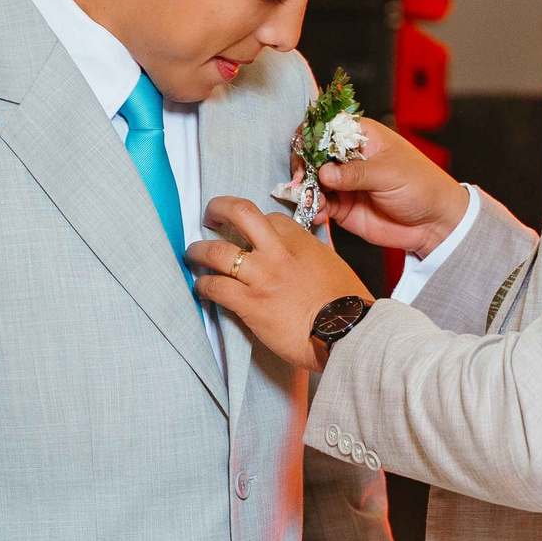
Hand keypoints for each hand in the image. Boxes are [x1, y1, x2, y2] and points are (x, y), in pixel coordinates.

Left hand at [189, 198, 371, 372]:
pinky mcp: (250, 303)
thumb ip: (308, 256)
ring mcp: (261, 276)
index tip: (247, 231)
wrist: (348, 332)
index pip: (268, 217)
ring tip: (193, 255)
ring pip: (216, 251)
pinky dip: (203, 286)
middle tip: (209, 216)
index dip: (253, 223)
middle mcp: (277, 251)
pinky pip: (215, 287)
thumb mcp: (331, 265)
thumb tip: (295, 260)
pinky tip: (201, 289)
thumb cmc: (347, 304)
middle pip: (239, 213)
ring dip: (199, 251)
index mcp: (300, 240)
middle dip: (217, 209)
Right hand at [313, 118, 466, 257]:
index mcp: (363, 136)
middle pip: (313, 154)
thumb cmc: (421, 186)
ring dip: (306, 189)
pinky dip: (313, 208)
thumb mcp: (390, 174)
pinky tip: (318, 212)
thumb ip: (356, 173)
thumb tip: (325, 173)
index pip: (328, 127)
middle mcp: (349, 157)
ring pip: (312, 180)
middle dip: (304, 165)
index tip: (306, 151)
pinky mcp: (342, 206)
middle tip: (304, 179)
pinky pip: (319, 204)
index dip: (312, 136)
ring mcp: (344, 182)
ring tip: (312, 199)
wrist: (434, 223)